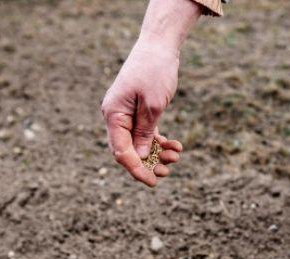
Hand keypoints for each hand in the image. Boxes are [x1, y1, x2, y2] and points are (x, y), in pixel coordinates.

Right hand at [101, 40, 181, 186]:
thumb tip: (140, 157)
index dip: (136, 169)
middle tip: (167, 171)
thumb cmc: (154, 71)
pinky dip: (159, 141)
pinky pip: (146, 133)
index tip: (152, 182)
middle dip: (148, 164)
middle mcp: (117, 117)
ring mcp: (127, 115)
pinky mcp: (138, 112)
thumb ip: (145, 132)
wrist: (159, 46)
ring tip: (176, 156)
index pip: (121, 151)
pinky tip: (176, 146)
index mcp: (113, 115)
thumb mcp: (152, 104)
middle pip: (128, 151)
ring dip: (156, 153)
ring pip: (139, 144)